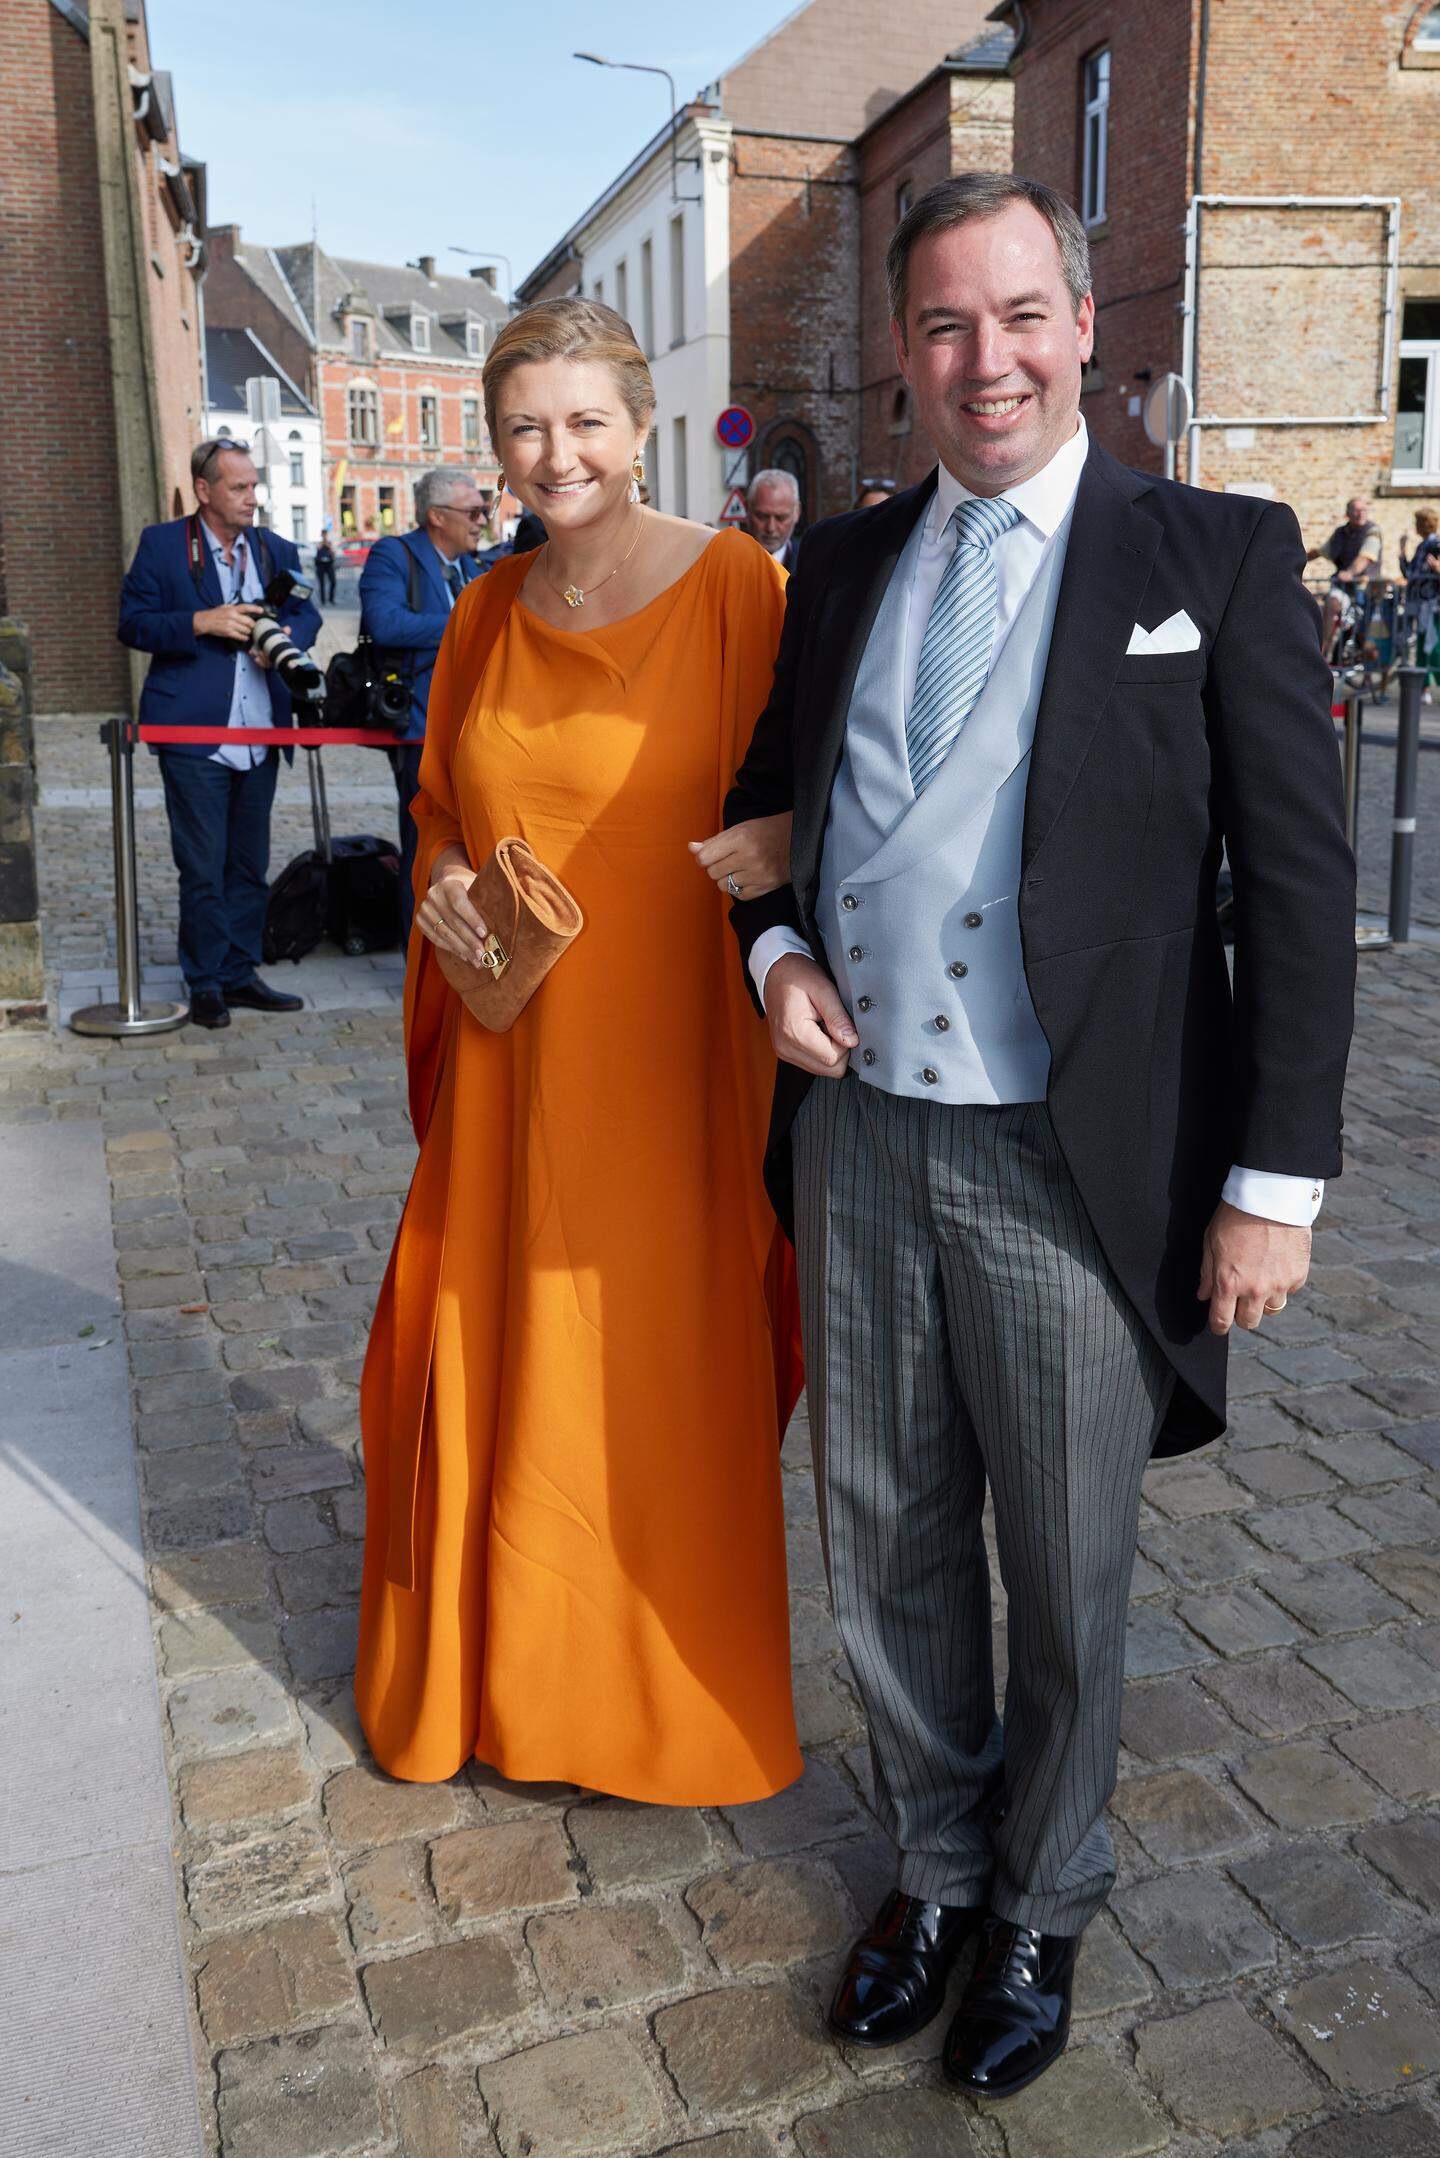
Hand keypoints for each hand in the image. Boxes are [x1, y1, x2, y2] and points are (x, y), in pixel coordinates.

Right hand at [194, 603, 262, 641]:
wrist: (205, 621)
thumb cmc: (215, 614)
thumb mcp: (225, 607)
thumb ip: (235, 608)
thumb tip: (246, 610)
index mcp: (232, 609)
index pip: (245, 607)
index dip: (254, 609)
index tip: (261, 610)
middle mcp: (232, 616)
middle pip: (248, 621)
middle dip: (253, 625)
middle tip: (254, 626)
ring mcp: (230, 624)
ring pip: (245, 629)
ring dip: (248, 631)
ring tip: (248, 631)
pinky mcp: (228, 632)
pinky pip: (240, 636)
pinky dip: (244, 637)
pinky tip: (245, 637)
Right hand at [415, 846, 489, 964]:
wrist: (448, 882)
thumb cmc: (471, 887)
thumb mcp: (478, 887)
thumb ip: (487, 899)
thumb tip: (512, 919)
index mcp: (449, 883)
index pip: (460, 903)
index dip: (472, 919)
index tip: (485, 934)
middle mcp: (433, 894)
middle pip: (453, 922)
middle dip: (470, 941)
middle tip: (483, 955)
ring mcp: (424, 908)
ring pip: (444, 933)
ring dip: (462, 949)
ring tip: (477, 960)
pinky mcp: (420, 920)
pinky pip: (435, 938)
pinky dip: (451, 949)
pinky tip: (465, 956)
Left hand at [688, 812, 792, 898]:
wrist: (800, 839)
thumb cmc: (767, 830)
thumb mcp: (741, 828)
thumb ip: (714, 840)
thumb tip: (691, 848)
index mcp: (741, 838)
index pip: (705, 858)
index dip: (704, 857)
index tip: (711, 855)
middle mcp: (749, 857)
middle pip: (712, 872)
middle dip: (716, 867)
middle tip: (728, 859)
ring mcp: (758, 874)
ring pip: (723, 886)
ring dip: (726, 878)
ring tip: (738, 868)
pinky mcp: (765, 887)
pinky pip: (738, 895)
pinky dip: (738, 888)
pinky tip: (747, 877)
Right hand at [764, 953, 857, 1077]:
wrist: (776, 972)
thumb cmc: (798, 976)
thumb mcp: (823, 989)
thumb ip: (838, 1017)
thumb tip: (852, 1041)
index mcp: (794, 1033)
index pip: (833, 1059)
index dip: (845, 1043)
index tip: (842, 1022)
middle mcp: (785, 1048)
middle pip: (829, 1069)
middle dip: (839, 1049)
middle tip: (833, 1023)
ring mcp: (784, 1052)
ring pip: (822, 1069)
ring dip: (830, 1050)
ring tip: (823, 1024)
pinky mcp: (786, 1053)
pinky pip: (814, 1063)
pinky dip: (821, 1050)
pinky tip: (817, 1030)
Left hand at [1197, 1201, 1311, 1336]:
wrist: (1271, 1197)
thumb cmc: (1235, 1215)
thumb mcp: (1211, 1242)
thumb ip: (1207, 1273)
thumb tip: (1204, 1296)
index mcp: (1229, 1283)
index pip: (1222, 1320)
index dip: (1218, 1325)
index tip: (1219, 1324)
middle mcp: (1255, 1290)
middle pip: (1249, 1322)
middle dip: (1241, 1315)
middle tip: (1239, 1301)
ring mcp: (1279, 1284)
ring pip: (1271, 1309)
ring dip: (1264, 1301)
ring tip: (1260, 1279)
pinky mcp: (1298, 1275)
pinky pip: (1289, 1291)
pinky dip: (1282, 1283)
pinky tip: (1276, 1264)